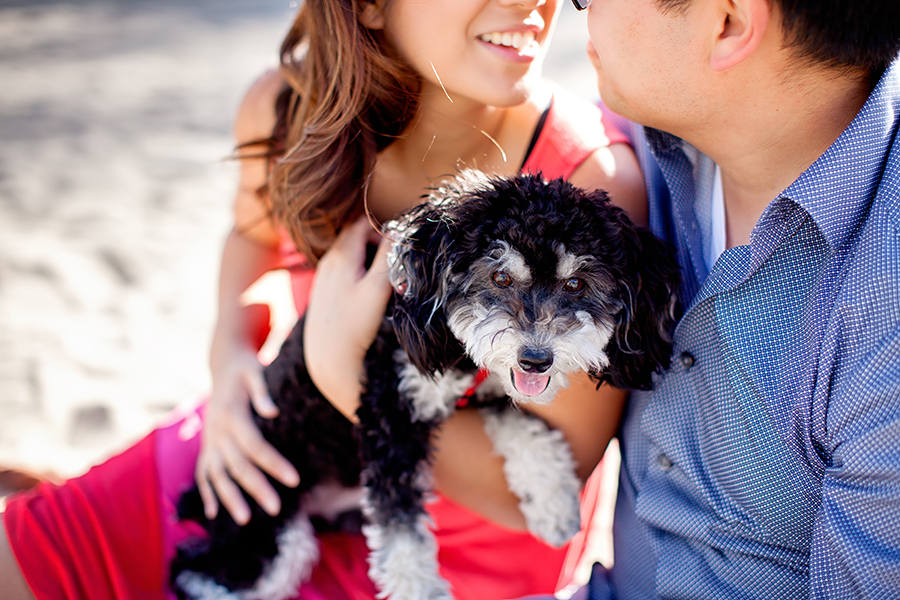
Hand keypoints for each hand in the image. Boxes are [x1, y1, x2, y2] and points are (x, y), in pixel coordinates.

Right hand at [196, 342, 299, 524]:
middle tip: (275, 509)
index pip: (255, 445)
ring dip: (229, 499)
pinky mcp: (207, 445)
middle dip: (256, 488)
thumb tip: (273, 412)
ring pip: (217, 475)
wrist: (223, 365)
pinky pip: (204, 472)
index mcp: (231, 414)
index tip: (295, 480)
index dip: (274, 464)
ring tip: (245, 520)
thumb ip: (262, 392)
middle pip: (238, 465)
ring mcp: (210, 440)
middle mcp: (217, 431)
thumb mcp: (254, 371)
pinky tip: (213, 513)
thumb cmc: (245, 369)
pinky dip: (207, 492)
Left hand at [304, 217, 393, 420]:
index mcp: (340, 254)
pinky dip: (357, 273)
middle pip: (354, 237)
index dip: (383, 230)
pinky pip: (342, 270)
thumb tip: (397, 230)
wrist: (328, 358)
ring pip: (349, 254)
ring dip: (366, 259)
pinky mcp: (323, 292)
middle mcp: (327, 260)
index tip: (398, 249)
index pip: (362, 224)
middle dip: (375, 244)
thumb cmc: (355, 325)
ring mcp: (322, 276)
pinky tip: (365, 295)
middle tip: (393, 266)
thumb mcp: (377, 288)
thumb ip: (388, 256)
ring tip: (381, 282)